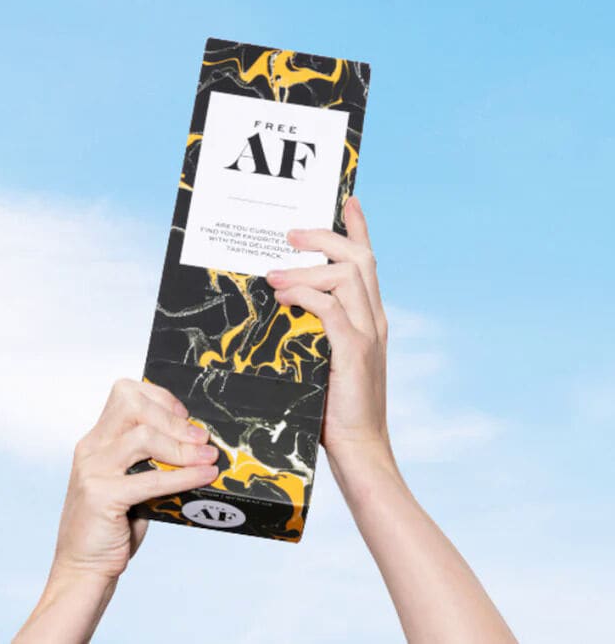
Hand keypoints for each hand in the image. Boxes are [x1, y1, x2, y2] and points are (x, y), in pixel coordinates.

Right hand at [15, 378, 218, 642]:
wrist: (83, 569)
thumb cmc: (113, 523)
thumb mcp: (131, 479)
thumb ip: (152, 456)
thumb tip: (198, 440)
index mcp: (97, 438)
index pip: (126, 392)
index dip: (160, 398)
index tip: (186, 415)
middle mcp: (91, 447)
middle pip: (133, 406)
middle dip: (173, 419)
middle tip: (202, 437)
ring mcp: (92, 470)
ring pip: (142, 437)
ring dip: (182, 447)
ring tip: (207, 457)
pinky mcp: (100, 496)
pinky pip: (150, 478)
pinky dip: (184, 476)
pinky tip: (204, 476)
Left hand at [266, 196, 394, 472]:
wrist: (359, 448)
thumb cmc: (335, 406)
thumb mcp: (327, 359)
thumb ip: (316, 329)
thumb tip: (283, 303)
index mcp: (371, 318)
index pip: (368, 262)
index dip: (359, 228)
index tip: (349, 201)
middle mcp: (375, 319)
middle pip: (359, 258)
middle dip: (325, 237)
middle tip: (291, 234)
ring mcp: (368, 334)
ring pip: (348, 276)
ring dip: (307, 267)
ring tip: (273, 273)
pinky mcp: (354, 352)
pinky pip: (331, 308)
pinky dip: (305, 294)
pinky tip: (282, 295)